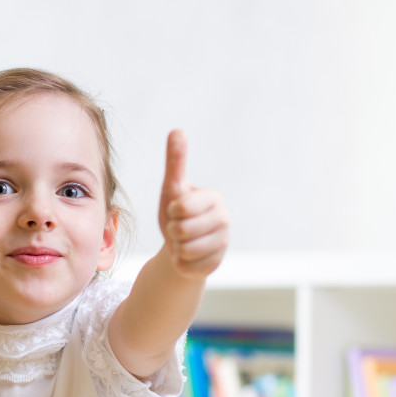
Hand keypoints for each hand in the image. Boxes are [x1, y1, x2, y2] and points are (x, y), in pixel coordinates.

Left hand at [158, 130, 228, 277]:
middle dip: (173, 231)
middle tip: (178, 228)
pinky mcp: (216, 264)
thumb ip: (176, 161)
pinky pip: (187, 266)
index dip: (172, 211)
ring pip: (185, 250)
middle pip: (182, 230)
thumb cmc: (176, 213)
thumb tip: (177, 130)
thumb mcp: (172, 188)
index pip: (182, 207)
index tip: (177, 210)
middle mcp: (223, 220)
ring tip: (183, 241)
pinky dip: (180, 263)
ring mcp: (222, 243)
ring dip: (176, 248)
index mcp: (213, 198)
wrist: (180, 246)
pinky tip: (188, 256)